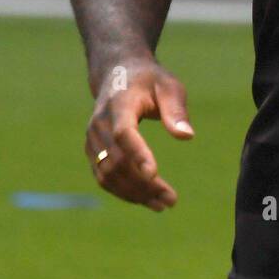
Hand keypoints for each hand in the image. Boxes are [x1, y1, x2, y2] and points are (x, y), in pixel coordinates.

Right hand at [85, 58, 193, 211]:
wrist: (118, 74)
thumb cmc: (149, 81)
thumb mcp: (169, 85)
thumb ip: (176, 109)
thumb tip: (186, 136)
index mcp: (119, 104)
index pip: (124, 133)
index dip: (137, 154)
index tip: (154, 174)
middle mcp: (100, 123)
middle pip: (117, 160)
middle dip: (143, 184)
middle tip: (171, 200)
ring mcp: (92, 138)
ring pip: (108, 174)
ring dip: (134, 193)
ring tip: (163, 204)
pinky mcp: (92, 150)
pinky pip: (104, 176)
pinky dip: (123, 191)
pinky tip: (147, 199)